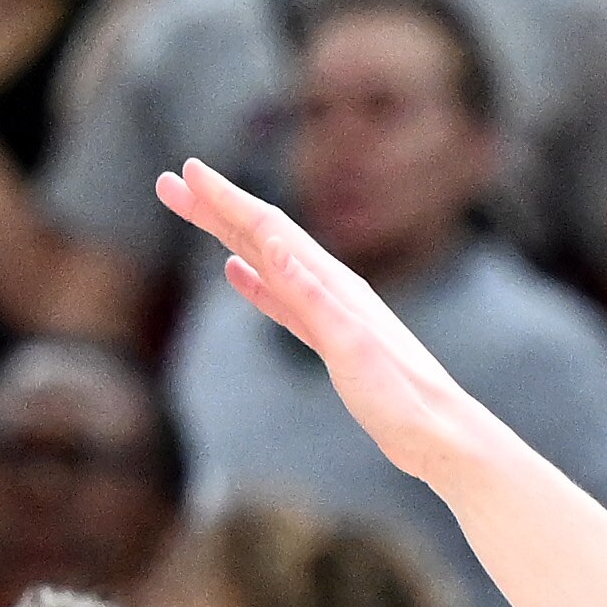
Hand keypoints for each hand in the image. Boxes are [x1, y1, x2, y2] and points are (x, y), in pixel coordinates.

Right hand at [160, 160, 498, 486]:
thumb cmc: (400, 398)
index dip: (226, 199)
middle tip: (167, 184)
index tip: (185, 170)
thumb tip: (271, 245)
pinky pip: (283, 298)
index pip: (269, 228)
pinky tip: (237, 273)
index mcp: (332, 284)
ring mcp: (331, 313)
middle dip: (215, 208)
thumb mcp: (349, 346)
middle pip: (263, 235)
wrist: (440, 436)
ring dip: (228, 235)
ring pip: (268, 261)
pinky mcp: (332, 341)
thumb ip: (311, 297)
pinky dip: (256, 280)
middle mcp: (331, 289)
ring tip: (193, 213)